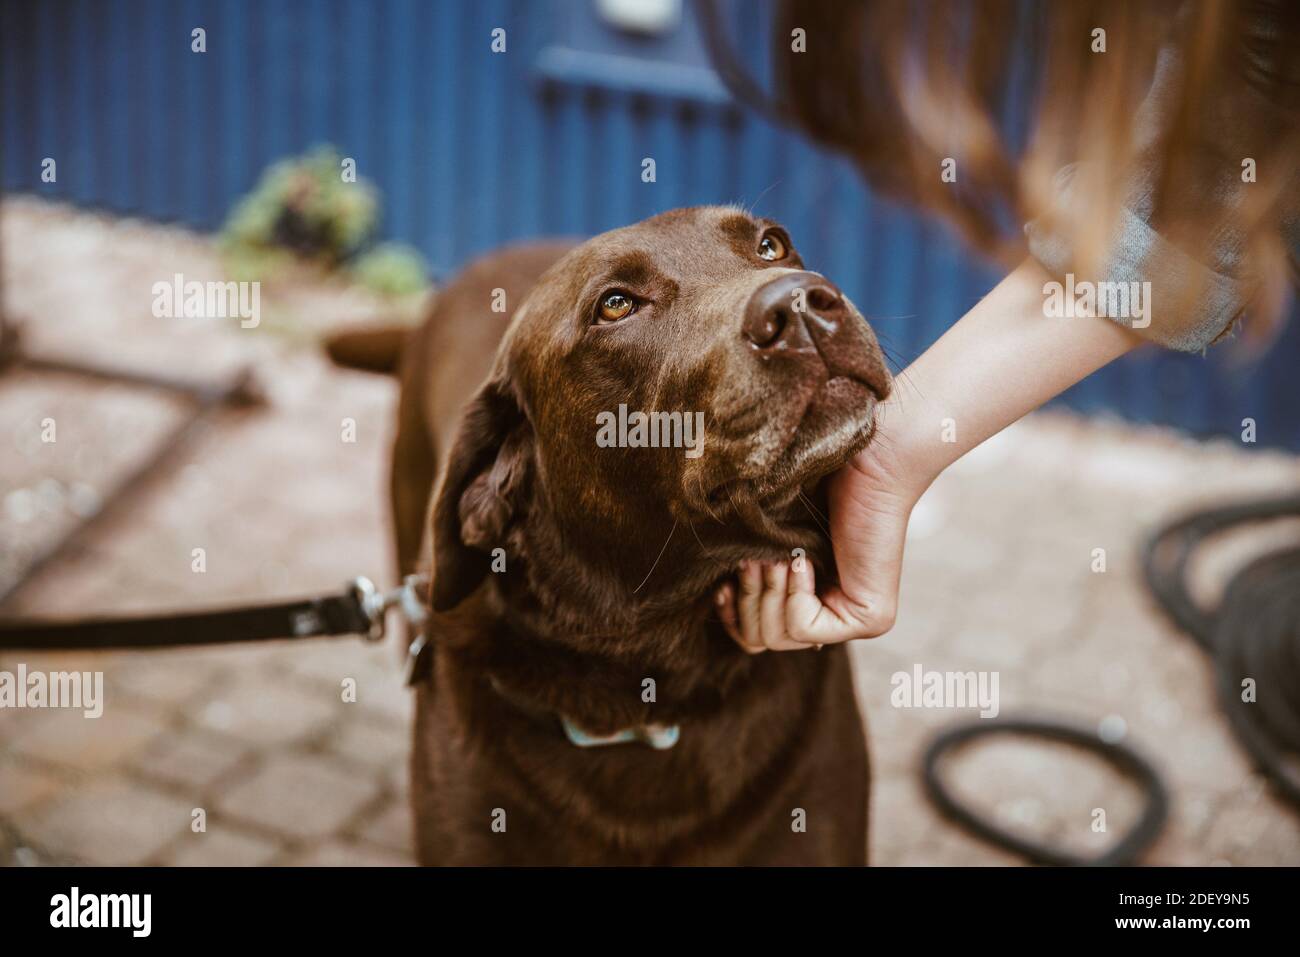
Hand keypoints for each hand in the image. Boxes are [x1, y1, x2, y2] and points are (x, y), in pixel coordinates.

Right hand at [716, 433, 922, 652]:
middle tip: (755, 560)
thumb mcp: (767, 538)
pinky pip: (804, 628)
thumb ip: (748, 570)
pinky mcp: (871, 618)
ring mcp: (856, 621)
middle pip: (762, 641)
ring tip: (776, 557)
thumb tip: (714, 598)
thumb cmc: (813, 483)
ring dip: (768, 593)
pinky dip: (794, 593)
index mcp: (810, 598)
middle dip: (749, 599)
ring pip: (779, 639)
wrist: (865, 459)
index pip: (756, 637)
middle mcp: (835, 616)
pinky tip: (803, 560)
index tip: (721, 586)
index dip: (732, 614)